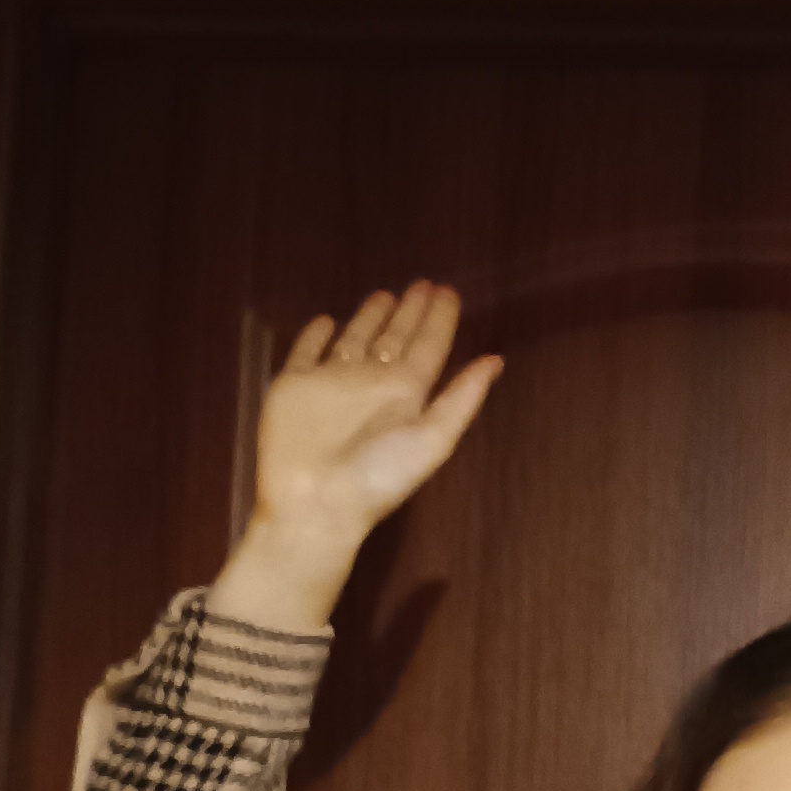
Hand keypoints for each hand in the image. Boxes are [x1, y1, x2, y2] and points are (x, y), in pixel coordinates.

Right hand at [210, 282, 501, 632]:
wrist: (316, 505)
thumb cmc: (377, 478)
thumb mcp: (432, 438)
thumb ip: (462, 398)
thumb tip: (496, 360)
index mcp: (406, 394)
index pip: (428, 347)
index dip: (439, 319)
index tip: (447, 291)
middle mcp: (371, 384)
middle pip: (395, 338)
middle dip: (409, 313)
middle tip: (422, 284)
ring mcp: (332, 384)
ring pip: (355, 340)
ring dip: (369, 318)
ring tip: (385, 295)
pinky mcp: (294, 386)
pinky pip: (306, 353)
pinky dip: (314, 336)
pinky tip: (325, 321)